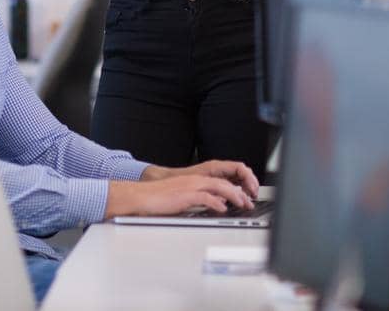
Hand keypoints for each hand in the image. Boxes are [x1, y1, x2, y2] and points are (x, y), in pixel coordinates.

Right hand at [105, 173, 252, 218]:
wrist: (140, 196)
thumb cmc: (157, 199)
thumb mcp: (181, 198)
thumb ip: (198, 200)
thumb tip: (213, 206)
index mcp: (193, 179)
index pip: (219, 181)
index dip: (234, 188)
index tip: (243, 197)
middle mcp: (194, 180)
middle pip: (223, 182)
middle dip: (239, 192)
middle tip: (248, 202)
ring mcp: (190, 186)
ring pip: (218, 187)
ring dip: (233, 195)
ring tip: (242, 204)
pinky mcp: (185, 195)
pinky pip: (206, 197)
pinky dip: (217, 202)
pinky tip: (222, 209)